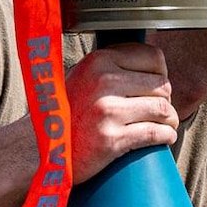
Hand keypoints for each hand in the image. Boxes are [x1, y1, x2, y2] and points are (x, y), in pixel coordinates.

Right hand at [66, 43, 177, 180]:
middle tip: (160, 111)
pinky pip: (155, 133)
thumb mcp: (81, 75)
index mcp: (98, 61)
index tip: (155, 87)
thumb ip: (109, 66)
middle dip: (166, 100)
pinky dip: (166, 136)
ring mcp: (108, 111)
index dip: (161, 74)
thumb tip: (149, 61)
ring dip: (170, 119)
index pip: (153, 58)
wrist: (36, 149)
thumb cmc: (62, 113)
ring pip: (163, 109)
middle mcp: (104, 82)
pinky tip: (164, 138)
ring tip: (165, 125)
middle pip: (161, 85)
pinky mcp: (111, 140)